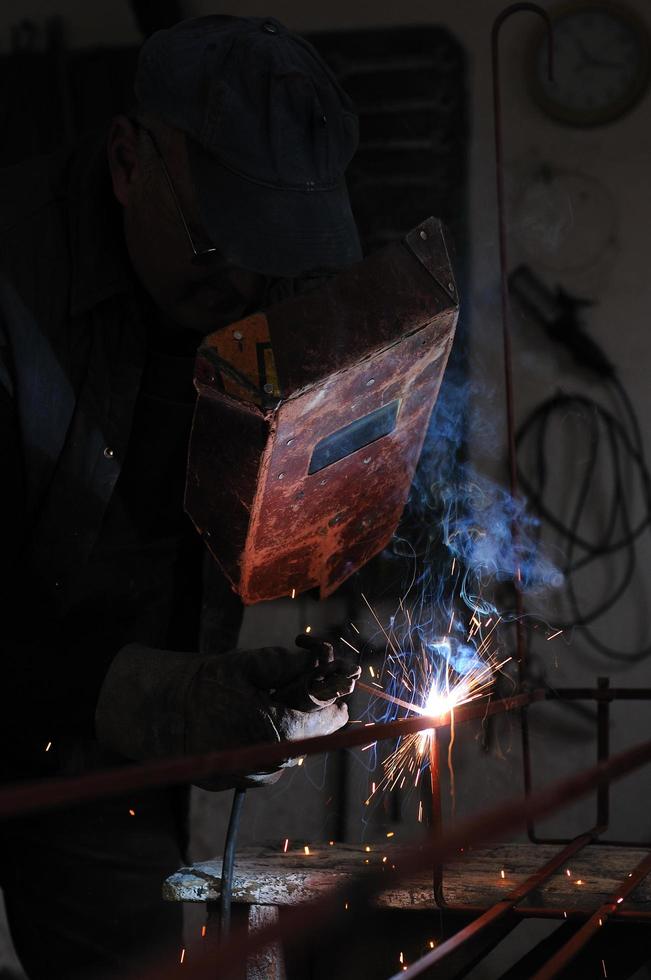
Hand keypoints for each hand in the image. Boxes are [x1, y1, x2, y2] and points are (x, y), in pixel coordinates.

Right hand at [96, 638, 359, 790]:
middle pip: (311, 734)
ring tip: (256, 700)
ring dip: (282, 724)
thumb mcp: (246, 664)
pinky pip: (265, 760)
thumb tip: (320, 663)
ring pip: (288, 748)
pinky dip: (261, 739)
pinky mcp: (236, 784)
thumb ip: (289, 665)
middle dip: (304, 707)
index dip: (331, 696)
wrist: (156, 713)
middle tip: (284, 683)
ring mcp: (252, 777)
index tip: (321, 678)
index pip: (332, 721)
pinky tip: (240, 720)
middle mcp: (271, 762)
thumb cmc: (202, 685)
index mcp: (280, 732)